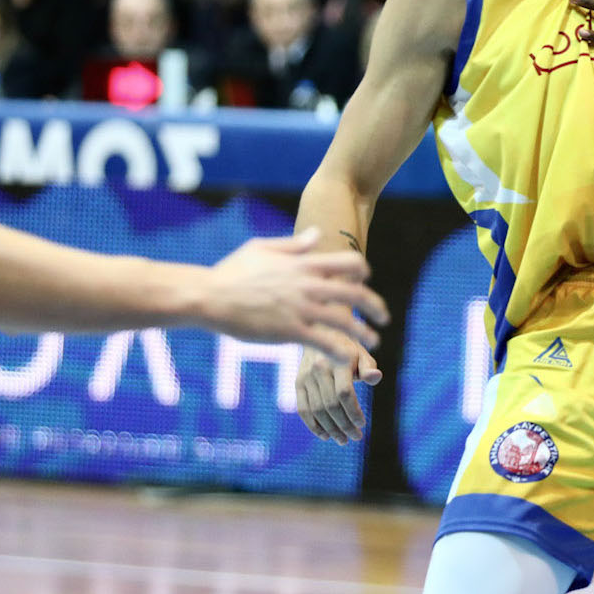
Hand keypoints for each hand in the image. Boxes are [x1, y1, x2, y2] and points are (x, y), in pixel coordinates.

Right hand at [203, 228, 390, 369]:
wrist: (209, 295)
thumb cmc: (232, 271)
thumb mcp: (263, 248)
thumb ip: (294, 244)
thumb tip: (318, 234)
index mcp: (303, 263)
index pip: (349, 261)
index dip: (362, 270)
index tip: (365, 280)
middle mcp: (307, 284)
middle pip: (355, 292)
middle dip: (375, 305)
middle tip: (384, 316)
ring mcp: (300, 308)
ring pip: (345, 320)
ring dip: (364, 332)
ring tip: (374, 341)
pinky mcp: (290, 330)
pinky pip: (324, 342)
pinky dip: (341, 351)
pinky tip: (350, 359)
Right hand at [295, 342, 382, 444]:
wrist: (321, 333)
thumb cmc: (348, 349)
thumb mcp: (362, 354)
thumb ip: (369, 368)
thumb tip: (376, 377)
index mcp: (338, 361)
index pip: (345, 393)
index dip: (353, 412)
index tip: (362, 424)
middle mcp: (319, 369)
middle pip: (331, 405)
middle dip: (344, 425)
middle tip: (356, 437)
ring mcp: (306, 376)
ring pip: (317, 410)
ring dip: (331, 429)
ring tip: (343, 440)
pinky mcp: (298, 383)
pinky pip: (303, 409)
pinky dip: (313, 425)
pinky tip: (325, 436)